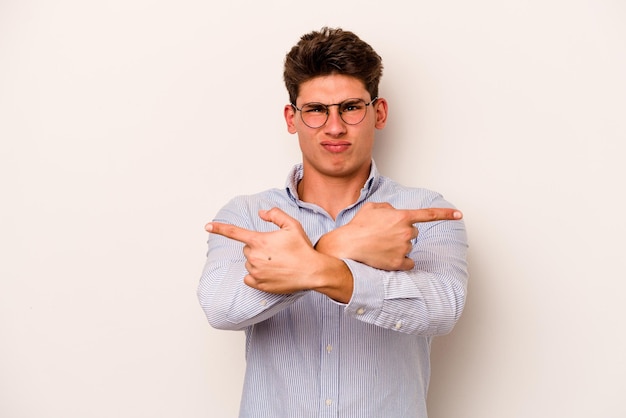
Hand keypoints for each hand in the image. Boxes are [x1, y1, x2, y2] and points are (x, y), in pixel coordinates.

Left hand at [206, 208, 351, 299]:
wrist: (312, 272)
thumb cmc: (302, 248)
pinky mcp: (259, 284)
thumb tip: (261, 213)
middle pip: (248, 249)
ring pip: (250, 263)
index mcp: (259, 240)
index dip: (219, 228)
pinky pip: (249, 278)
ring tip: (278, 263)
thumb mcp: (292, 225)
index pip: (234, 232)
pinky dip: (256, 275)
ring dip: (259, 262)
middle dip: (258, 248)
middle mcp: (254, 257)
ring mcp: (255, 272)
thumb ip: (275, 215)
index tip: (207, 225)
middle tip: (277, 250)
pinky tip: (271, 273)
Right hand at [316, 202, 462, 270]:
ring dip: (398, 247)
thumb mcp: (372, 208)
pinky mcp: (399, 263)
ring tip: (380, 246)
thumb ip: (389, 208)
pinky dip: (400, 262)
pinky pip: (408, 263)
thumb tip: (395, 214)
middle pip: (413, 233)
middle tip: (383, 235)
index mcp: (402, 216)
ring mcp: (404, 249)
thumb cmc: (357, 227)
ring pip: (408, 248)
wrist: (347, 246)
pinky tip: (386, 258)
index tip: (459, 215)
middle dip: (402, 233)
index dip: (446, 214)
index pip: (429, 214)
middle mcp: (407, 232)